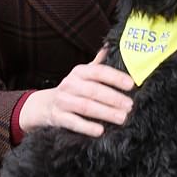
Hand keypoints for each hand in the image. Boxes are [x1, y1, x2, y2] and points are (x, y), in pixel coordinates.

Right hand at [19, 49, 133, 136]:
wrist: (44, 105)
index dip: (115, 77)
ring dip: (105, 112)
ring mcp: (63, 101)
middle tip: (130, 106)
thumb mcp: (83, 75)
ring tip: (122, 118)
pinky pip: (73, 122)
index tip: (131, 84)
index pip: (99, 71)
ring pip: (86, 106)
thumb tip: (111, 46)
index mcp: (79, 72)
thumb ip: (98, 64)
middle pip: (94, 90)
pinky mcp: (57, 117)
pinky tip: (100, 131)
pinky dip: (87, 127)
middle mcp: (70, 84)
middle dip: (114, 98)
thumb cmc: (72, 89)